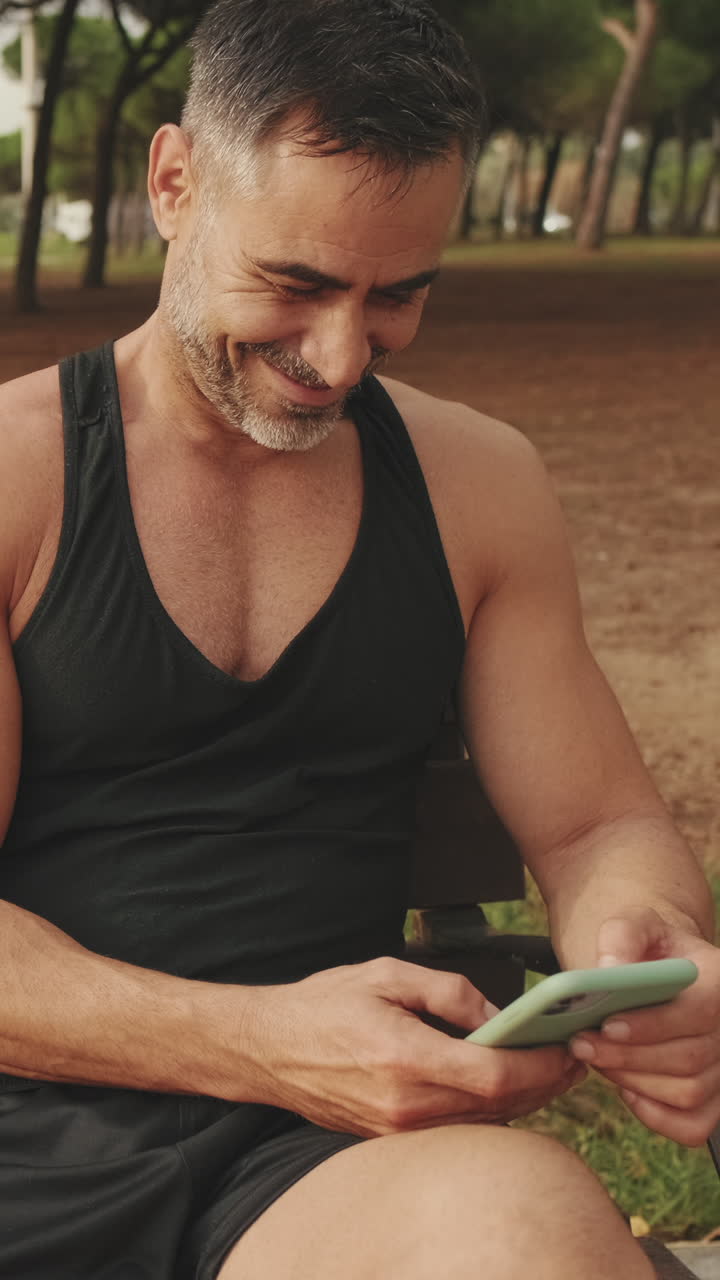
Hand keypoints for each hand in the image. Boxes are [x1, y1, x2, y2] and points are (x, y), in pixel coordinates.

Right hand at [238, 957, 584, 1136]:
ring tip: (547, 1068)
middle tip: (573, 1058)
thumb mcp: (386, 974)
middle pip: (498, 1106)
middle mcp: (405, 1105)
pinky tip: (503, 1084)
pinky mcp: (392, 1137)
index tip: (567, 1049)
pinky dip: (489, 1108)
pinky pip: (456, 1127)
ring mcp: (397, 1129)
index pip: (494, 1077)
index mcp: (405, 1058)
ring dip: (522, 1099)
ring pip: (482, 1122)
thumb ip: (449, 991)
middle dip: (544, 1084)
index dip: (541, 1066)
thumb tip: (498, 1016)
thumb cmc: (324, 1004)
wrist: (268, 1048)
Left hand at [569, 907, 719, 1145]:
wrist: (665, 972)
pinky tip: (627, 1090)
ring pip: (687, 1093)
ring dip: (633, 1081)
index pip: (697, 1013)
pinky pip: (694, 1125)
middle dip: (627, 1057)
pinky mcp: (717, 1098)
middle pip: (689, 1059)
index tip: (606, 1025)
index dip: (652, 1025)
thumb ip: (621, 937)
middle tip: (581, 1043)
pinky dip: (656, 1116)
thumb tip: (608, 970)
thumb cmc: (649, 948)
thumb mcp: (635, 924)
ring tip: (597, 1058)